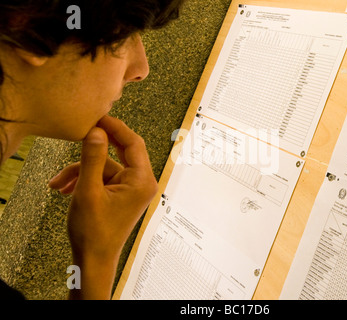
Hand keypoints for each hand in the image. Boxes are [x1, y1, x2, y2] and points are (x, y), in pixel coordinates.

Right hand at [49, 115, 157, 298]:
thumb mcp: (88, 191)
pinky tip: (64, 189)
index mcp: (142, 181)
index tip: (98, 117)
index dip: (116, 127)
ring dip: (81, 172)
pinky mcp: (122, 194)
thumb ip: (93, 158)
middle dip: (96, 148)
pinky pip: (104, 178)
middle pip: (121, 152)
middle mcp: (141, 183)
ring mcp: (132, 189)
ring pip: (106, 167)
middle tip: (81, 133)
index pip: (133, 143)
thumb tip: (97, 131)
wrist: (93, 259)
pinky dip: (85, 180)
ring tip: (58, 185)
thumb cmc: (94, 232)